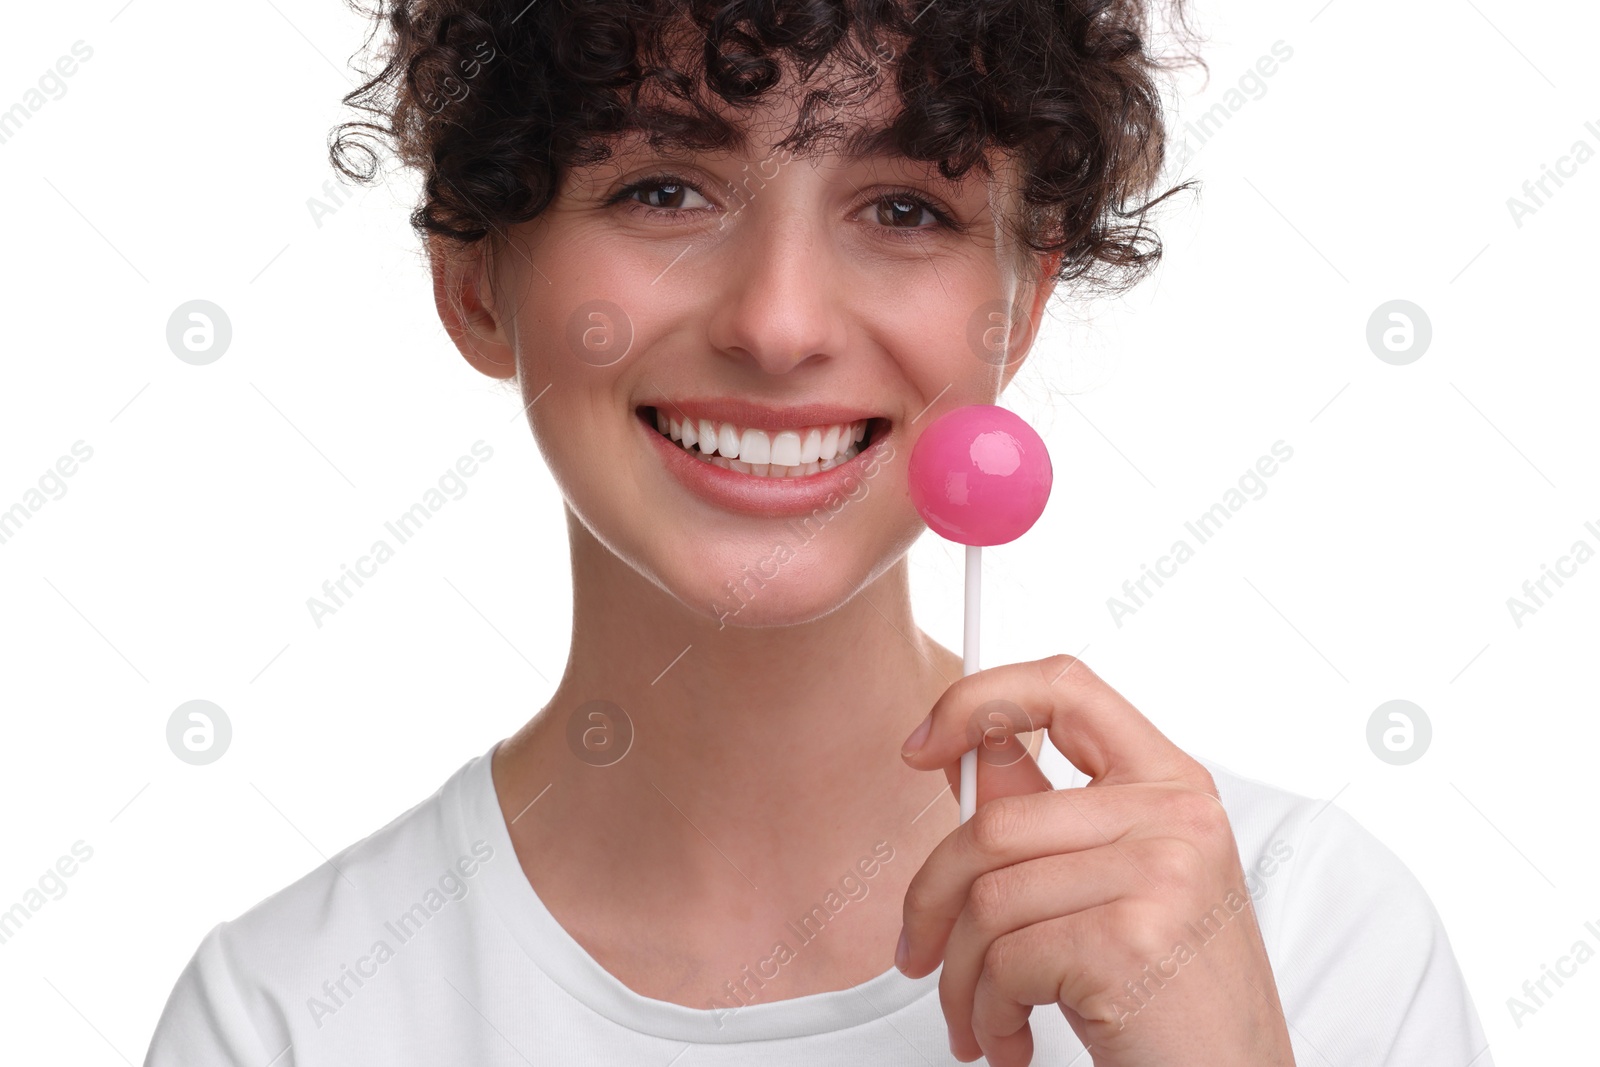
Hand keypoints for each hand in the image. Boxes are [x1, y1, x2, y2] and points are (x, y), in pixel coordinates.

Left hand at [896, 654, 1296, 1066]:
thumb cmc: (1171, 997)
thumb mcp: (1118, 886)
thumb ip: (1046, 817)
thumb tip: (959, 753)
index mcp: (1172, 783)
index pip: (1064, 686)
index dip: (978, 698)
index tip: (922, 743)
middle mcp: (1176, 815)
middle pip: (994, 824)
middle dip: (932, 901)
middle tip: (918, 953)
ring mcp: (1161, 873)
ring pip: (988, 901)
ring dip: (961, 979)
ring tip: (981, 1018)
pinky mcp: (1132, 940)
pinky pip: (1005, 960)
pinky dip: (989, 1012)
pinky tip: (1013, 1039)